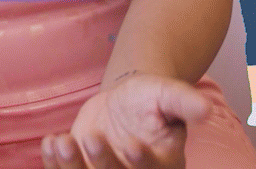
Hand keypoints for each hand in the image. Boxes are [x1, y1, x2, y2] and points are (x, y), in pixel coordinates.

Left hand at [41, 73, 212, 168]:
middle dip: (104, 164)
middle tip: (93, 136)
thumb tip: (205, 109)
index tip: (131, 143)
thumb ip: (182, 101)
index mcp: (164, 166)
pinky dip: (56, 166)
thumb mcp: (165, 94)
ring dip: (73, 168)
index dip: (142, 163)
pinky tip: (51, 144)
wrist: (122, 104)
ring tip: (62, 142)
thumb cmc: (148, 99)